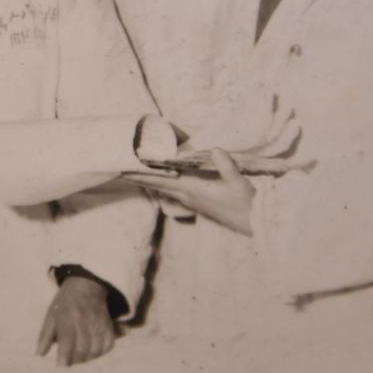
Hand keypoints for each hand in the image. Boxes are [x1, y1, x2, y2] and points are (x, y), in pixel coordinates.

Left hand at [36, 277, 115, 365]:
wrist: (86, 285)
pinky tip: (92, 351)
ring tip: (79, 357)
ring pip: (95, 350)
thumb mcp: (51, 315)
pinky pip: (108, 346)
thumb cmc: (65, 303)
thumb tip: (39, 355)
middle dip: (75, 360)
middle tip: (69, 361)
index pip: (66, 340)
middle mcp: (84, 321)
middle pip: (82, 349)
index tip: (61, 366)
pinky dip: (100, 353)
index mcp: (67, 317)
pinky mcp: (109, 326)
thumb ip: (45, 336)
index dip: (64, 356)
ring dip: (87, 358)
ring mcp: (98, 323)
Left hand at [124, 148, 254, 234]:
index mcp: (191, 189)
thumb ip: (226, 166)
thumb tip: (216, 149)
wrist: (253, 223)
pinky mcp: (196, 202)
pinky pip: (172, 191)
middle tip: (119, 169)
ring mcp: (190, 200)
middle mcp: (186, 195)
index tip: (125, 169)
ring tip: (133, 173)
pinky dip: (161, 184)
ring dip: (148, 180)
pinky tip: (158, 182)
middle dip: (138, 176)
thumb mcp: (238, 182)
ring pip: (163, 188)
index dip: (143, 173)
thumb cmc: (245, 202)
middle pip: (156, 184)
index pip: (161, 179)